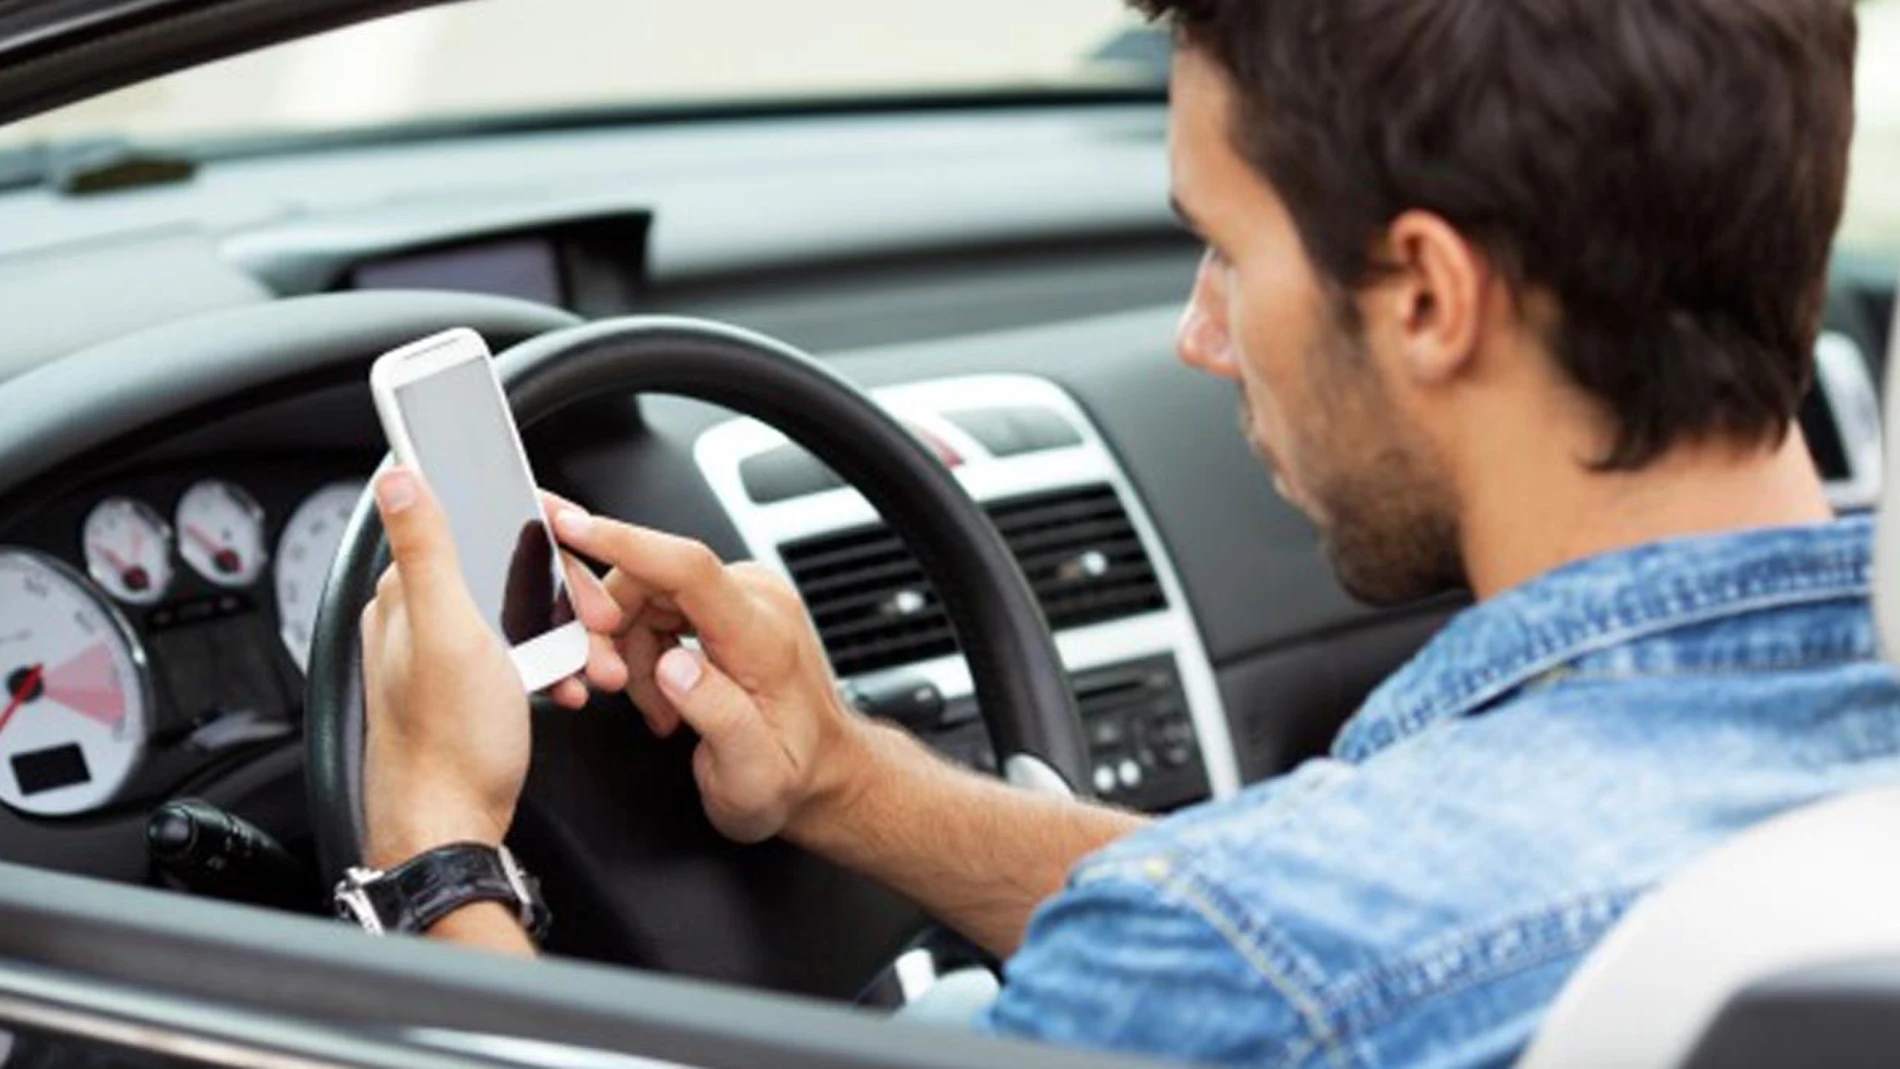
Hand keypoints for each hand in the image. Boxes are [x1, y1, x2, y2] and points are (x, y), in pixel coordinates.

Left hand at [360, 469, 627, 869]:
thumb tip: (399, 476)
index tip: (578, 552)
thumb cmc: (447, 744)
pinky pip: (524, 656)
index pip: (479, 525)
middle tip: (600, 622)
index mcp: (410, 593)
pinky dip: (555, 666)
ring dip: (569, 634)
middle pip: (510, 571)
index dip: (536, 532)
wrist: (449, 828)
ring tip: (597, 663)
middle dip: (566, 595)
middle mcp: (422, 617)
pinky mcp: (470, 687)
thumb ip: (427, 549)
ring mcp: (447, 654)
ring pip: (523, 615)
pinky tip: (572, 686)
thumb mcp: (448, 633)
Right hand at [548, 503, 865, 843]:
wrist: (822, 772)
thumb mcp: (753, 772)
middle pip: (649, 579)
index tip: (569, 525)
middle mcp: (756, 600)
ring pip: (646, 595)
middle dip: (610, 631)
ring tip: (656, 709)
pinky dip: (644, 649)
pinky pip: (659, 606)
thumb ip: (716, 715)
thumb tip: (673, 668)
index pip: (686, 566)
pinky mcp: (728, 605)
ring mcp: (743, 597)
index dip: (622, 541)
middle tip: (612, 687)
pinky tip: (663, 693)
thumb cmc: (790, 774)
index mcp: (762, 635)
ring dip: (629, 650)